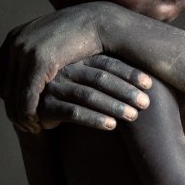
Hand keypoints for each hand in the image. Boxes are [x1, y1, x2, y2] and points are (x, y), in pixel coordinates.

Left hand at [0, 3, 115, 130]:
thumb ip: (40, 52)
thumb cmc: (83, 33)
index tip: (15, 104)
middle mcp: (16, 42)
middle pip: (3, 84)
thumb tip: (34, 68)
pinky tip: (39, 123)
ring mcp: (26, 51)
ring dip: (19, 114)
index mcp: (16, 36)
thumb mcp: (54, 42)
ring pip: (12, 93)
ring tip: (31, 127)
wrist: (100, 21)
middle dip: (11, 106)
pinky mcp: (41, 62)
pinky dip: (30, 112)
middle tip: (21, 123)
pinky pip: (27, 96)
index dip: (4, 91)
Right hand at [37, 56, 151, 130]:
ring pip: (89, 95)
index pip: (108, 63)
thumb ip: (107, 73)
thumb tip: (147, 77)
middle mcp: (66, 69)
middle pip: (101, 78)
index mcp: (78, 58)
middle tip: (146, 103)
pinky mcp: (45, 105)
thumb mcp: (86, 77)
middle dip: (126, 91)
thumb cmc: (69, 91)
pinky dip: (94, 119)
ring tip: (133, 116)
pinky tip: (111, 126)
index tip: (150, 84)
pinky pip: (73, 112)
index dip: (129, 73)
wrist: (34, 106)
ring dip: (114, 106)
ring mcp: (54, 86)